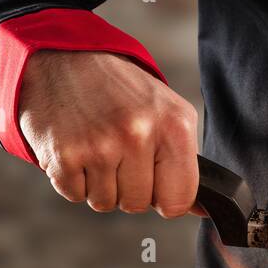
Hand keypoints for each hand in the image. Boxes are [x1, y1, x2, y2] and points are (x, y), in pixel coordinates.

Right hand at [18, 50, 200, 216]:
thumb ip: (185, 160)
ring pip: (105, 203)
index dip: (166, 195)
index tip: (156, 179)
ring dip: (100, 183)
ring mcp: (99, 146)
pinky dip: (73, 179)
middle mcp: (138, 134)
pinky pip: (75, 196)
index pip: (179, 199)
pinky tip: (76, 148)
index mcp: (174, 125)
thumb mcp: (167, 111)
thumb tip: (204, 209)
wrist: (64, 59)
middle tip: (118, 151)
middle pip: (138, 204)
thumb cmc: (121, 90)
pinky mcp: (63, 155)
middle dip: (128, 186)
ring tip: (96, 145)